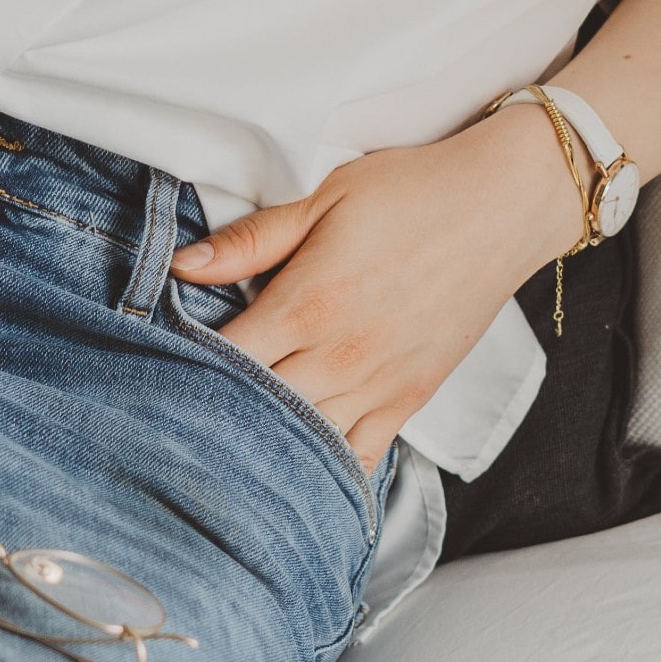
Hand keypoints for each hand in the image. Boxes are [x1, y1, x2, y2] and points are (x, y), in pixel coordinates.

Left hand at [169, 108, 580, 473]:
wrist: (505, 207)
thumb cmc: (416, 193)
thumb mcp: (328, 198)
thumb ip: (255, 239)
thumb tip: (182, 265)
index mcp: (309, 303)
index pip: (223, 359)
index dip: (183, 367)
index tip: (156, 368)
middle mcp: (340, 356)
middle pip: (254, 410)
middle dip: (213, 412)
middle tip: (175, 416)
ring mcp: (378, 384)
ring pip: (301, 442)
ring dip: (262, 444)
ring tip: (226, 444)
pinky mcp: (410, 398)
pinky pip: (358, 456)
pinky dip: (324, 467)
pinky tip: (298, 468)